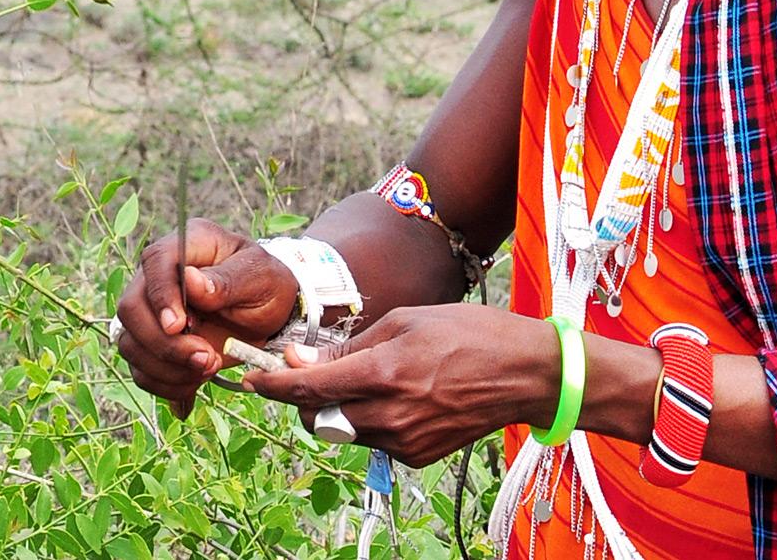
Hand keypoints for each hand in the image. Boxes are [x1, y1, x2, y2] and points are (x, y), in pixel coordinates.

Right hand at [111, 218, 299, 418]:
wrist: (269, 312)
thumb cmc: (266, 284)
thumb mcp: (261, 277)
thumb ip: (228, 280)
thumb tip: (191, 279)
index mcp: (188, 245)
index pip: (155, 261)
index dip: (161, 295)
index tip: (179, 326)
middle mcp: (159, 275)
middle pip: (131, 308)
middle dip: (164, 343)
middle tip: (206, 358)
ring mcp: (150, 310)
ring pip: (130, 343)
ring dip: (166, 368)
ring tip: (209, 368)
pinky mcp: (152, 343)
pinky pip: (141, 369)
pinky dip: (166, 384)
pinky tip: (194, 383)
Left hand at [242, 303, 558, 467]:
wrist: (526, 374)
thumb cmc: (472, 334)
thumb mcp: (408, 320)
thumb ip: (353, 345)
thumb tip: (306, 359)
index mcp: (383, 374)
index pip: (306, 388)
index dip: (271, 386)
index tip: (250, 380)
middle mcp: (388, 415)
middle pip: (318, 416)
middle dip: (305, 398)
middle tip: (314, 373)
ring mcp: (403, 441)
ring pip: (345, 430)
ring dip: (340, 408)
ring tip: (375, 378)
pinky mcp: (417, 456)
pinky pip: (375, 440)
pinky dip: (373, 420)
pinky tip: (403, 396)